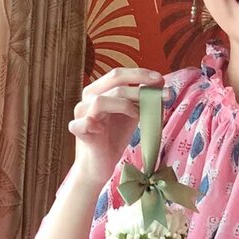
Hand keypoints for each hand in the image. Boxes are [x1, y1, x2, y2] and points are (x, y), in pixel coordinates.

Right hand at [69, 67, 165, 186]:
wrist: (100, 164)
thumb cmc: (114, 136)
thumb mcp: (133, 114)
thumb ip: (143, 99)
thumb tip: (160, 83)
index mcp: (100, 89)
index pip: (118, 74)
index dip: (139, 74)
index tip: (160, 79)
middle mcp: (88, 97)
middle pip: (113, 82)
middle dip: (139, 87)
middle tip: (160, 95)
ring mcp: (81, 113)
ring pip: (101, 100)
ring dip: (124, 104)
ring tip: (136, 115)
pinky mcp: (78, 131)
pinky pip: (82, 123)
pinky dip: (93, 124)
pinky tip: (102, 129)